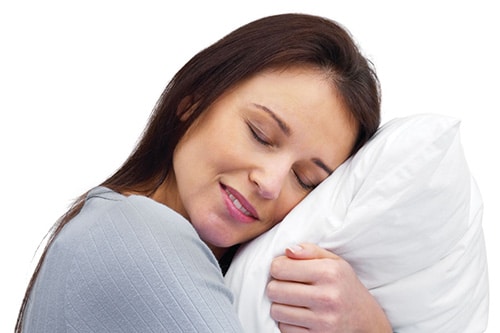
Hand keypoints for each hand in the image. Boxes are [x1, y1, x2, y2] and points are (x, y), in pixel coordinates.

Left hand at [266, 243, 391, 332]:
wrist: (365, 318)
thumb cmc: (343, 285)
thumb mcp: (334, 261)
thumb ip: (310, 250)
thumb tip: (287, 250)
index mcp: (329, 272)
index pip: (279, 268)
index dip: (277, 267)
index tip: (285, 270)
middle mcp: (326, 297)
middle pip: (274, 290)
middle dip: (276, 286)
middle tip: (287, 286)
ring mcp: (322, 320)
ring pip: (276, 310)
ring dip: (280, 305)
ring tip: (293, 300)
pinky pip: (284, 328)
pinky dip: (287, 321)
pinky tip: (300, 314)